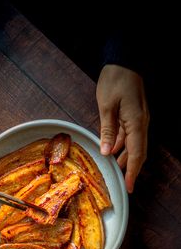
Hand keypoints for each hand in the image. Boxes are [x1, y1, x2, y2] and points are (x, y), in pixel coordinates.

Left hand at [96, 65, 148, 192]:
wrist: (123, 62)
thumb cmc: (115, 81)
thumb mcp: (107, 106)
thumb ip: (108, 131)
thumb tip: (107, 152)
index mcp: (136, 123)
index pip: (136, 154)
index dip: (132, 172)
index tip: (129, 186)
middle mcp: (141, 124)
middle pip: (137, 152)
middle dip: (130, 169)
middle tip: (122, 182)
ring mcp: (138, 120)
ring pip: (133, 145)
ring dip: (125, 158)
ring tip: (115, 169)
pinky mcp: (132, 116)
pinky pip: (128, 136)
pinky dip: (121, 145)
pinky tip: (113, 150)